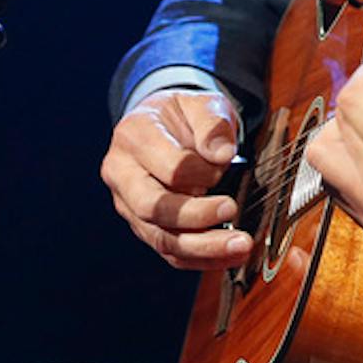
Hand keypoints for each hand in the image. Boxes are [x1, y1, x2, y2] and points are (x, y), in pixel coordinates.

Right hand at [101, 90, 252, 270]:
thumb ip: (212, 123)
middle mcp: (122, 174)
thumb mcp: (201, 103)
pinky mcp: (144, 227)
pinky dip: (201, 259)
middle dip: (196, 216)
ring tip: (240, 246)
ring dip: (203, 247)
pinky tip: (230, 257)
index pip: (168, 166)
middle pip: (153, 207)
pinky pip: (170, 253)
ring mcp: (129, 205)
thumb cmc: (183, 115)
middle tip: (233, 209)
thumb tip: (221, 155)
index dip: (201, 171)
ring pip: (160, 238)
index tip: (226, 163)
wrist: (164, 126)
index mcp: (133, 136)